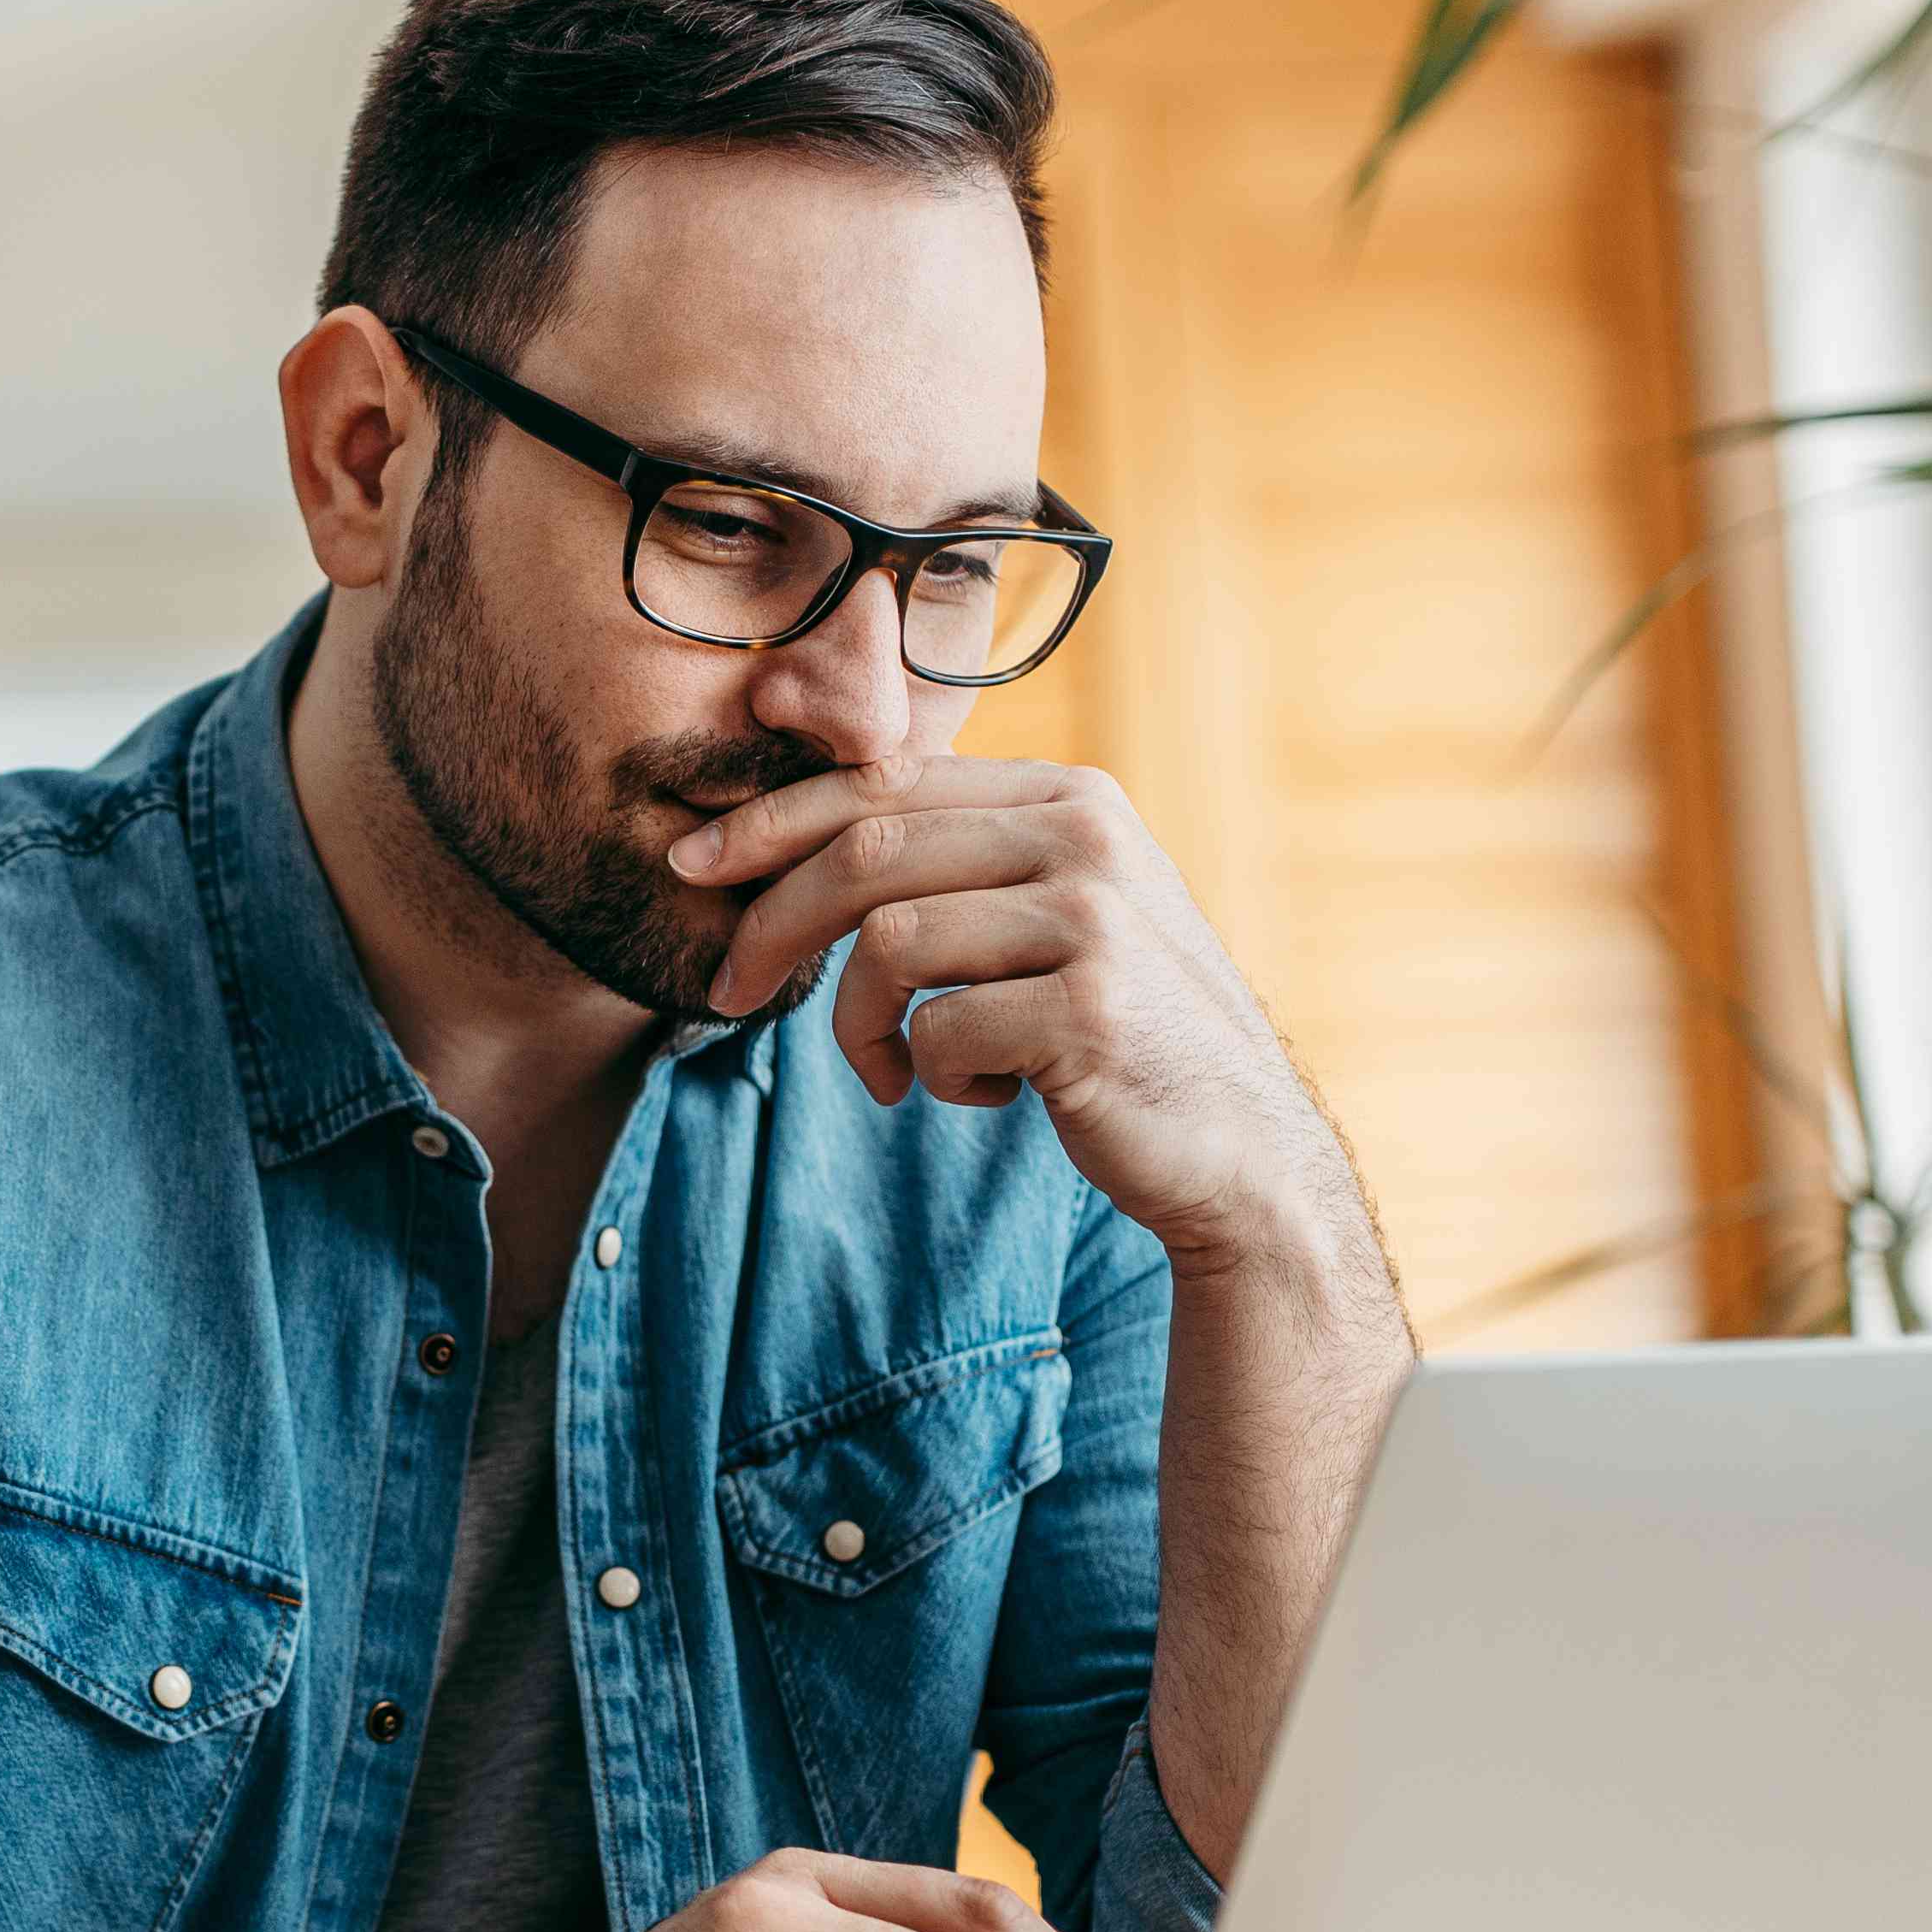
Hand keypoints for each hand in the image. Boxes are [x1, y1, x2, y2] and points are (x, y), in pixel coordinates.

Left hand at [667, 753, 1377, 1284]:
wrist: (1238, 1148)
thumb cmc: (1118, 1036)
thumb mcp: (1053, 919)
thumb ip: (963, 863)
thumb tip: (799, 837)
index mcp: (1070, 796)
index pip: (887, 782)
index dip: (773, 821)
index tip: (693, 863)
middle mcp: (1086, 836)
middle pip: (869, 851)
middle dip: (773, 922)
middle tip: (726, 991)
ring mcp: (1093, 918)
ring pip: (890, 944)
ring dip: (860, 1026)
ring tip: (898, 1073)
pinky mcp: (1088, 1008)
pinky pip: (939, 1032)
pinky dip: (936, 1078)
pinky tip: (989, 1098)